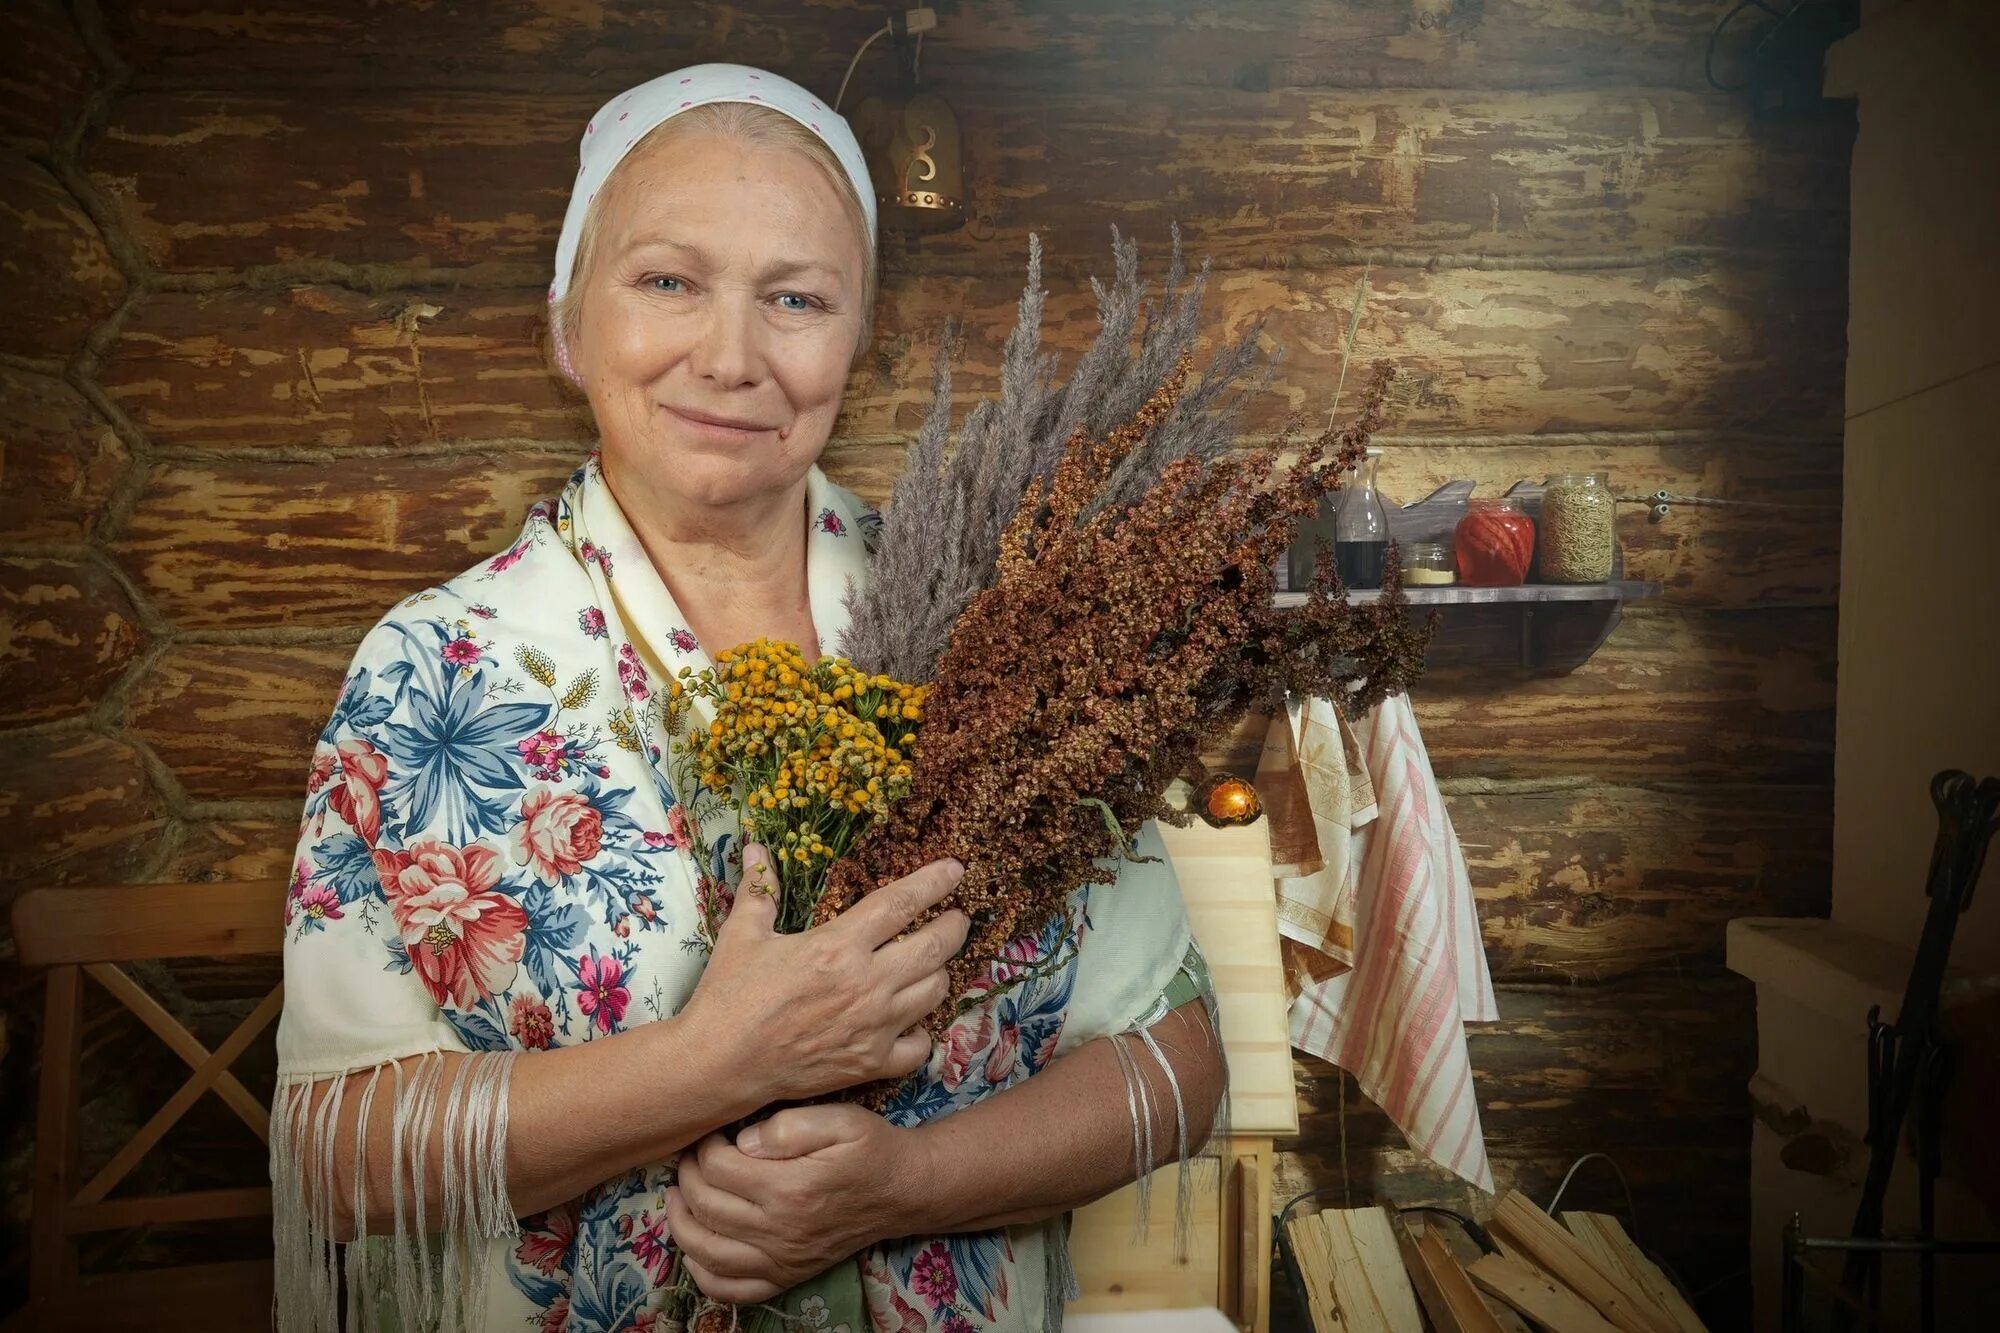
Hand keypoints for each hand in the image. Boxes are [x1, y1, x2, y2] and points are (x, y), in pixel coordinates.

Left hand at [666, 1104, 927, 1304]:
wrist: (902, 1191)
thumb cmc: (869, 1149)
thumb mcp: (840, 1119)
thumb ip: (789, 1125)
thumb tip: (744, 1141)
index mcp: (790, 1188)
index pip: (717, 1169)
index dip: (705, 1147)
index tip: (713, 1134)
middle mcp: (781, 1231)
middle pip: (705, 1206)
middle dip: (687, 1176)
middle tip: (693, 1157)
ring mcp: (782, 1260)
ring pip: (706, 1251)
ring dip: (681, 1222)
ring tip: (680, 1195)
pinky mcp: (786, 1277)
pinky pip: (730, 1289)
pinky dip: (702, 1271)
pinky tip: (699, 1245)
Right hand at [676, 843, 970, 1105]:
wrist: (718, 1065)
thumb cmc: (728, 997)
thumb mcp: (742, 935)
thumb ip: (760, 890)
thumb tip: (758, 848)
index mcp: (837, 945)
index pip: (900, 903)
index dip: (933, 882)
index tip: (955, 870)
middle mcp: (866, 984)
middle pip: (934, 946)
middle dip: (954, 926)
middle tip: (957, 917)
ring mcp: (873, 1027)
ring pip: (934, 992)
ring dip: (940, 972)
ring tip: (935, 962)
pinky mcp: (871, 1064)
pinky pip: (920, 1046)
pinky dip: (923, 1032)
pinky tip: (913, 1022)